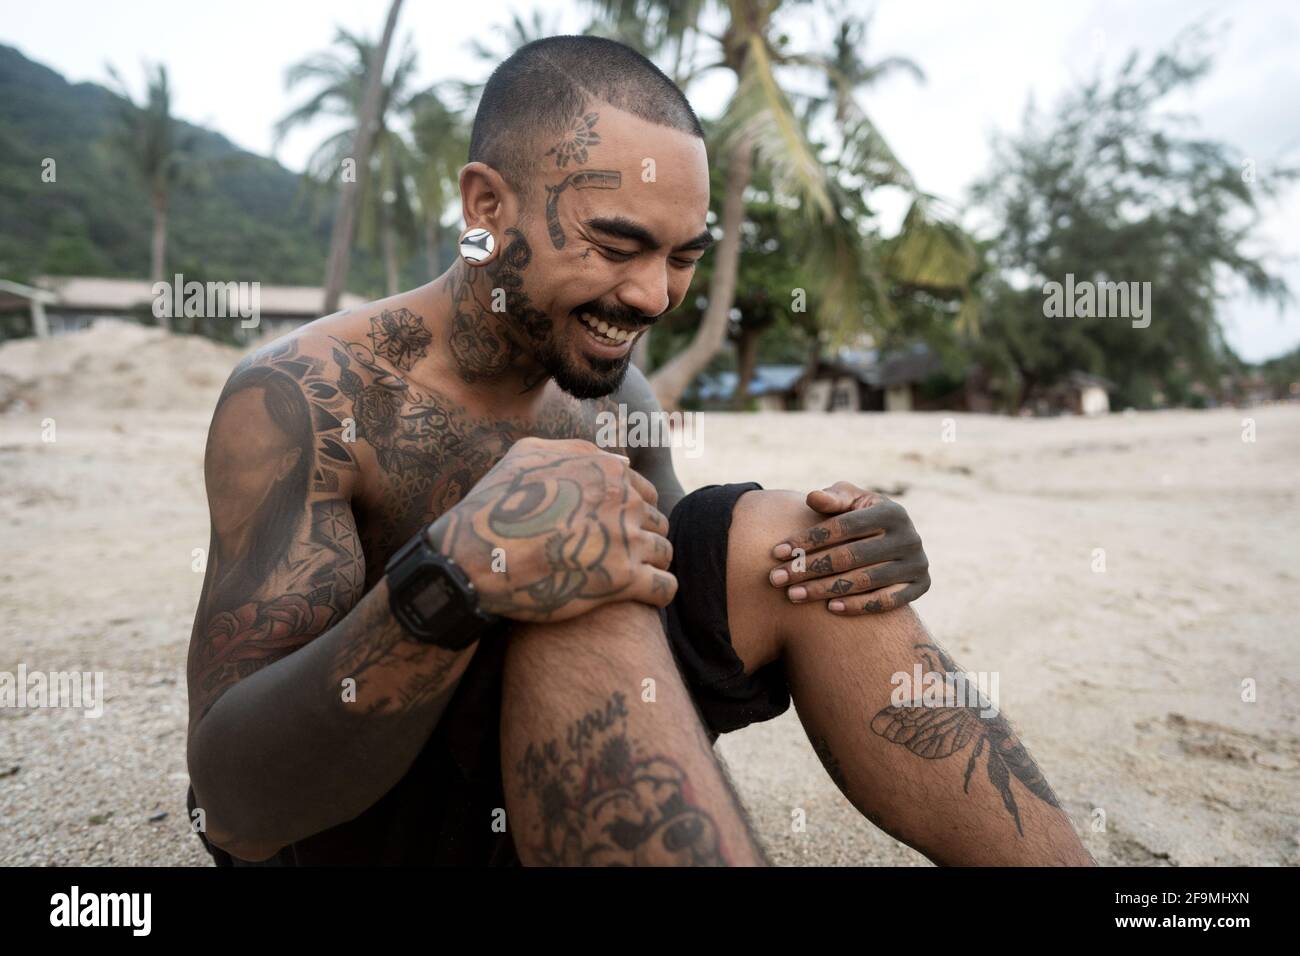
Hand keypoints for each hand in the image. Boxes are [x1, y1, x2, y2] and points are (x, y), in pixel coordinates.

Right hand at [428, 436, 675, 621]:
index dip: (630, 509)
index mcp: (607, 470)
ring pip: (664, 552)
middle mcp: (624, 501)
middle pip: (656, 521)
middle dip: (642, 536)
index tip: (614, 527)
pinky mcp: (623, 581)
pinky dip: (659, 593)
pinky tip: (643, 597)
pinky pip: (665, 588)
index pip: (643, 490)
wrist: (474, 559)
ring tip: (632, 577)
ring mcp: (626, 540)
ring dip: (652, 563)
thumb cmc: (494, 506)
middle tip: (619, 554)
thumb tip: (617, 459)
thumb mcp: (526, 456)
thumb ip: (575, 450)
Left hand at [766, 481, 929, 614]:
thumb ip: (833, 498)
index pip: (842, 527)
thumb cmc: (861, 517)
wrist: (893, 541)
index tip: (777, 552)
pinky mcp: (921, 586)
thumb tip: (813, 497)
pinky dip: (857, 606)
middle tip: (777, 579)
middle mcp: (909, 536)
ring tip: (793, 595)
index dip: (807, 539)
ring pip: (864, 581)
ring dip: (824, 590)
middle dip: (808, 568)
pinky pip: (886, 602)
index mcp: (891, 511)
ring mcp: (917, 563)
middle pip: (849, 556)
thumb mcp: (850, 501)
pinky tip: (829, 609)